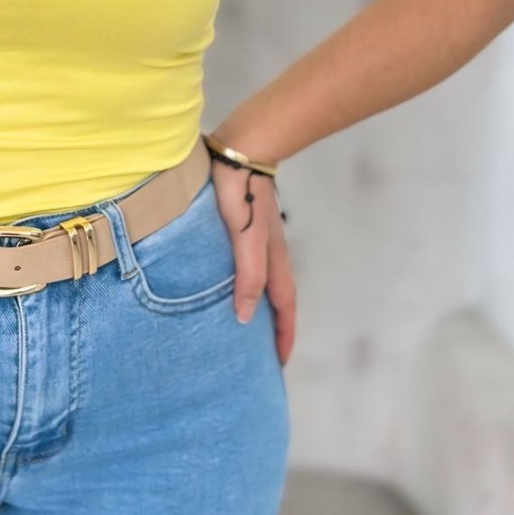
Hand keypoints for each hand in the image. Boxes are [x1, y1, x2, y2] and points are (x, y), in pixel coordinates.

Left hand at [210, 160, 296, 366]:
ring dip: (262, 306)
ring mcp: (260, 238)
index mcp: (274, 259)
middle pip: (278, 297)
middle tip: (263, 354)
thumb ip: (248, 275)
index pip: (284, 306)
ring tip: (246, 325)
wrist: (241, 150)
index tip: (279, 364)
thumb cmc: (242, 194)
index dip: (283, 335)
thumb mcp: (245, 238)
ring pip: (264, 281)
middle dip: (275, 327)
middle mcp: (272, 252)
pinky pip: (251, 264)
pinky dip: (248, 283)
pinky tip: (229, 282)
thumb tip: (247, 318)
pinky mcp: (246, 225)